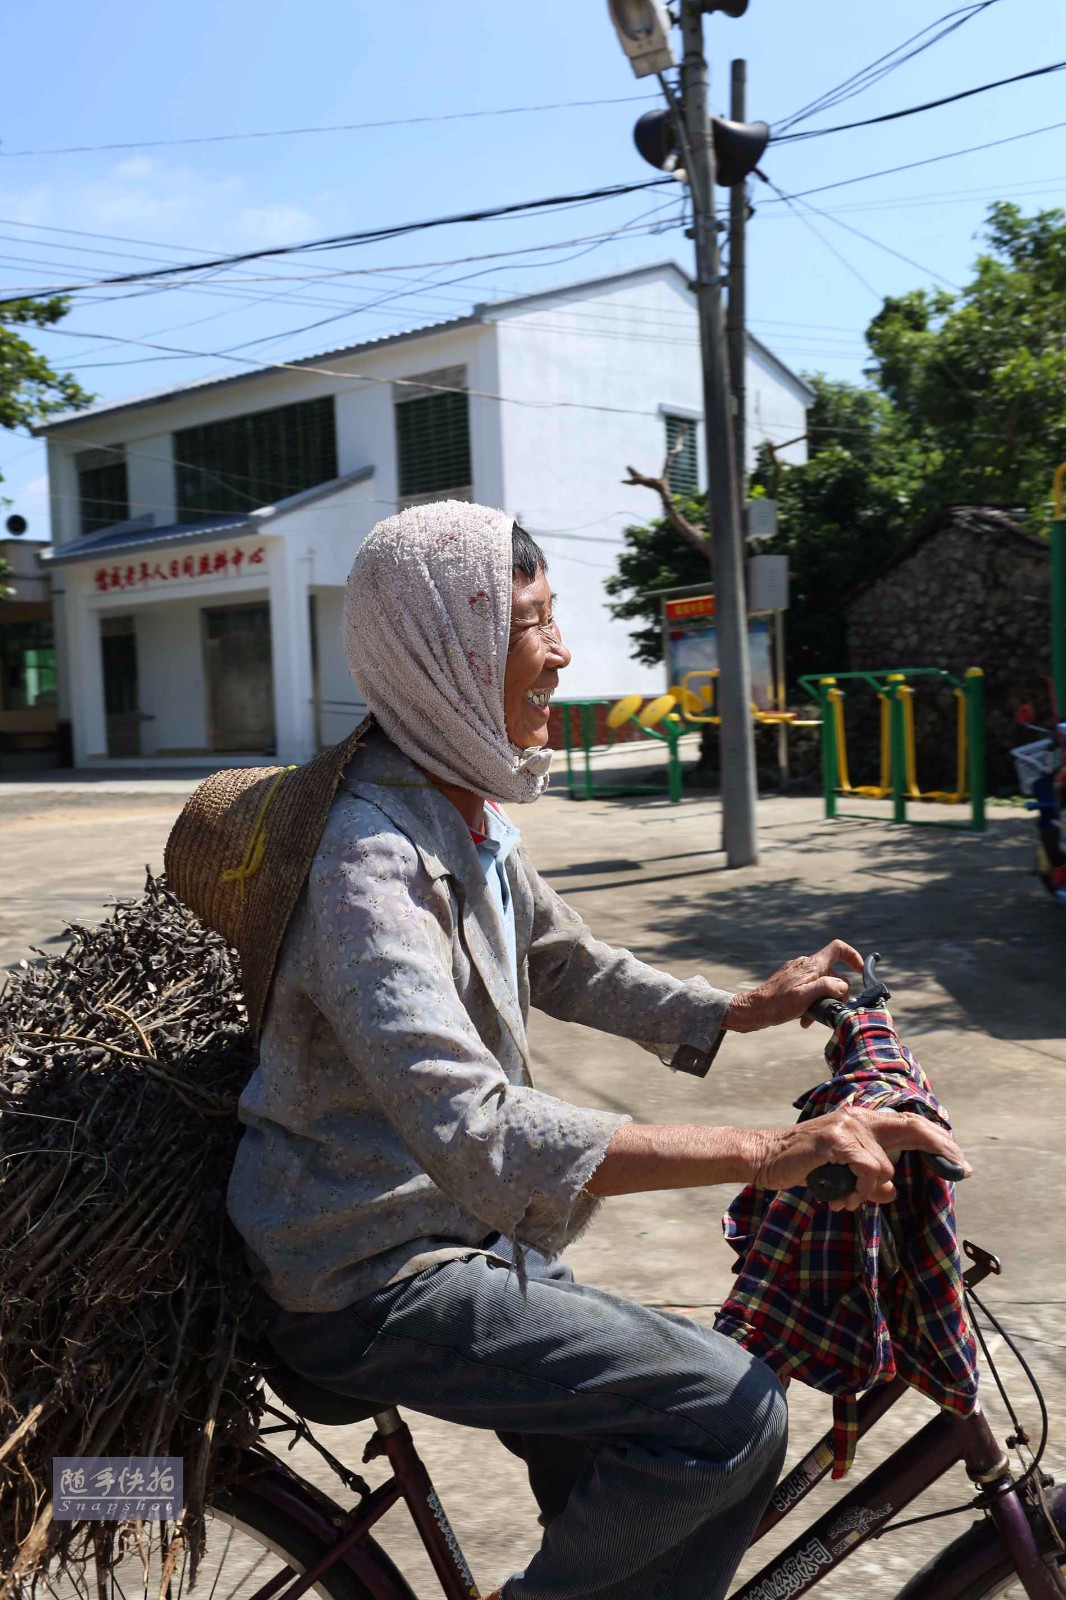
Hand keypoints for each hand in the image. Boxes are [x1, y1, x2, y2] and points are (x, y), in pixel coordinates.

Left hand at [724, 940, 862, 1032]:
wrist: (752, 1010)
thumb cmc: (777, 1004)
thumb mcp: (806, 996)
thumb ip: (826, 986)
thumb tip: (842, 985)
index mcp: (811, 965)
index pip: (837, 948)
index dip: (853, 956)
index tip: (860, 972)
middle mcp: (805, 965)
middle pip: (833, 973)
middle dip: (837, 992)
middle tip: (832, 1009)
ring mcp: (797, 974)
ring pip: (821, 985)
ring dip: (823, 1001)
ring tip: (813, 1018)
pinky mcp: (790, 984)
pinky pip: (809, 990)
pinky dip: (812, 1003)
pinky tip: (804, 1018)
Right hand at [746, 1105, 971, 1210]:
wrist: (765, 1159)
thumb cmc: (804, 1166)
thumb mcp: (842, 1172)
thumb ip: (869, 1176)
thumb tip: (890, 1191)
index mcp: (861, 1120)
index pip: (908, 1124)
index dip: (937, 1139)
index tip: (959, 1160)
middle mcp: (857, 1117)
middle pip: (912, 1128)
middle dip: (941, 1148)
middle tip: (964, 1168)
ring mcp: (847, 1126)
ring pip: (884, 1168)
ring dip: (867, 1192)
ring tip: (844, 1197)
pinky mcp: (836, 1140)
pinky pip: (868, 1172)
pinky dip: (858, 1190)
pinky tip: (838, 1196)